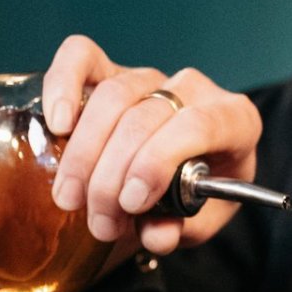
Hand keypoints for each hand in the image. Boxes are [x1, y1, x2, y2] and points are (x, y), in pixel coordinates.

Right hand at [40, 35, 261, 254]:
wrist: (183, 175)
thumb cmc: (196, 193)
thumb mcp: (200, 221)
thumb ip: (182, 229)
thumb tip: (156, 235)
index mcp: (235, 121)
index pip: (197, 126)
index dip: (157, 163)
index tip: (131, 203)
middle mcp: (195, 90)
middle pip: (144, 117)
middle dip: (112, 176)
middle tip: (100, 222)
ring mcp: (151, 77)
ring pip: (112, 96)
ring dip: (83, 154)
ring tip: (71, 199)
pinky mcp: (111, 70)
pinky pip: (82, 56)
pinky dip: (63, 84)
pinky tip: (57, 125)